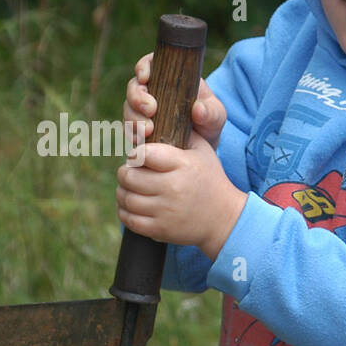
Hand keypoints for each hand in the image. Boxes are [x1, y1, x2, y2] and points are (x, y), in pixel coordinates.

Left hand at [116, 131, 246, 259]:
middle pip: (129, 176)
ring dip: (122, 191)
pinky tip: (131, 205)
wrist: (223, 218)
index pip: (143, 154)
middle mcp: (172, 187)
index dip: (135, 154)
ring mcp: (165, 210)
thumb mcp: (202, 150)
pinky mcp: (160, 229)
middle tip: (130, 172)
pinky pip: (129, 220)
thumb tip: (160, 115)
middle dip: (125, 172)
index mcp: (181, 164)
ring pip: (126, 198)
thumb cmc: (209, 178)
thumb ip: (182, 132)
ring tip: (129, 187)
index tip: (137, 156)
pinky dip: (124, 211)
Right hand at [123, 52, 226, 149]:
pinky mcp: (136, 129)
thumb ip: (211, 112)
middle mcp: (151, 91)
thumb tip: (198, 109)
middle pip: (134, 86)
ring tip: (148, 131)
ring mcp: (141, 111)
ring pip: (128, 108)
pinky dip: (132, 134)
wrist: (201, 150)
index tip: (145, 78)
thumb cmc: (208, 123)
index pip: (150, 64)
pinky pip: (127, 129)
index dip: (143, 68)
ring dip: (134, 118)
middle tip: (150, 110)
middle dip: (137, 97)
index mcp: (168, 78)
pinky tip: (140, 141)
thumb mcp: (216, 117)